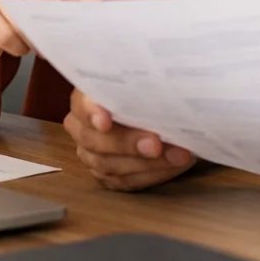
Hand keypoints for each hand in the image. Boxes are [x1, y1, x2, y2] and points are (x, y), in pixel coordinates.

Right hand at [62, 89, 195, 191]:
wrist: (155, 107)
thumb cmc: (148, 88)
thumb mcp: (146, 78)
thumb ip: (146, 82)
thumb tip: (167, 85)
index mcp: (86, 96)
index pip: (81, 104)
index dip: (91, 113)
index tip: (106, 121)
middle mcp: (81, 126)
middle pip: (93, 140)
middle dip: (128, 144)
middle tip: (156, 144)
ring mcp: (90, 153)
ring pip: (108, 165)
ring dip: (147, 163)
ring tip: (178, 156)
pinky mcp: (106, 174)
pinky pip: (124, 181)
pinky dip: (152, 175)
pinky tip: (173, 166)